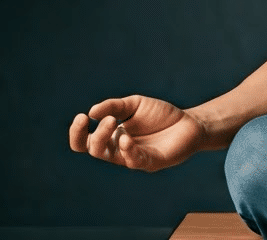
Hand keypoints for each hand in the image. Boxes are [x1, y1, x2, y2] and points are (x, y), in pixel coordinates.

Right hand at [68, 94, 205, 171]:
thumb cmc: (160, 116)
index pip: (84, 142)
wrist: (189, 122)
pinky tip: (126, 139)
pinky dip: (128, 150)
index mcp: (111, 136)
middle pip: (93, 149)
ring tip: (114, 122)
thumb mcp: (134, 105)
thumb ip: (114, 107)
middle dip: (94, 134)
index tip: (81, 117)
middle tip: (109, 119)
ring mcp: (133, 157)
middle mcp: (118, 149)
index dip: (77, 133)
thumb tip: (92, 112)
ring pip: (110, 155)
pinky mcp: (151, 162)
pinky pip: (134, 161)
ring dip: (107, 139)